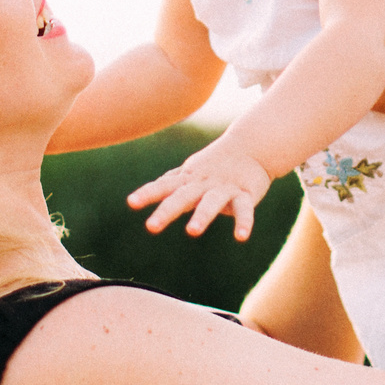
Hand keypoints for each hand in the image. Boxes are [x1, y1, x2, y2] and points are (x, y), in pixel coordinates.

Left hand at [129, 137, 273, 240]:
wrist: (252, 146)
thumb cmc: (216, 163)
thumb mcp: (192, 171)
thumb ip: (173, 181)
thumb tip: (153, 188)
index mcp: (188, 180)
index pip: (164, 186)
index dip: (148, 194)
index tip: (132, 202)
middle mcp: (203, 184)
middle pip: (182, 197)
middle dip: (166, 211)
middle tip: (151, 227)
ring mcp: (224, 189)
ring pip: (211, 203)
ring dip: (202, 216)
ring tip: (192, 231)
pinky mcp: (245, 194)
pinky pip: (244, 210)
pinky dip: (244, 223)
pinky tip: (241, 237)